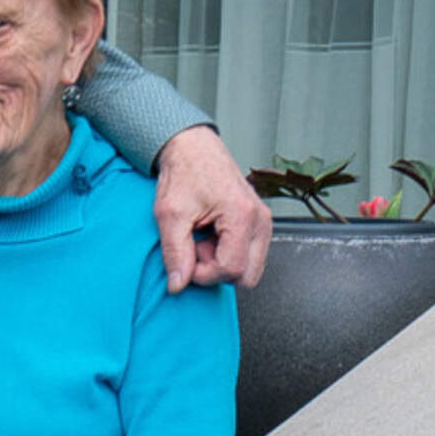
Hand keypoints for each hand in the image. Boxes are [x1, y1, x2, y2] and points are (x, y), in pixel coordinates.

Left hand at [151, 125, 268, 290]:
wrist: (194, 150)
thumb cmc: (184, 174)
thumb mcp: (170, 215)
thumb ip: (175, 253)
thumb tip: (178, 285)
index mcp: (243, 216)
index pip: (233, 269)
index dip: (205, 274)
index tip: (186, 260)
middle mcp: (261, 220)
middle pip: (247, 275)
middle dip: (217, 271)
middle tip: (196, 249)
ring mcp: (264, 222)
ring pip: (250, 268)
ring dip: (222, 262)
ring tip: (202, 239)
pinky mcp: (259, 223)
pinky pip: (248, 254)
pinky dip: (228, 253)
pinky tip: (211, 236)